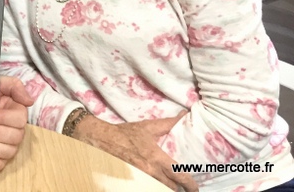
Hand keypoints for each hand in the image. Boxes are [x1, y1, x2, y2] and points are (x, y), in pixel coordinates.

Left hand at [0, 76, 30, 170]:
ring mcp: (7, 144)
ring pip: (8, 151)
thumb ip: (15, 86)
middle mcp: (15, 130)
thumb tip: (29, 101)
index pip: (19, 119)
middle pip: (14, 137)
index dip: (2, 118)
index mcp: (17, 113)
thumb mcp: (0, 82)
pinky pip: (2, 164)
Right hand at [74, 112, 197, 191]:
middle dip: (180, 188)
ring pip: (160, 189)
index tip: (195, 187)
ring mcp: (141, 178)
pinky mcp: (134, 181)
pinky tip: (157, 183)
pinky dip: (155, 187)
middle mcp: (150, 172)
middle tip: (185, 187)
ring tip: (172, 185)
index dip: (190, 185)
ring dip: (167, 188)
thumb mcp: (148, 127)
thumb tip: (184, 115)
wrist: (103, 139)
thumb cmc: (126, 133)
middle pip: (172, 188)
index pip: (179, 176)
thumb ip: (168, 123)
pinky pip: (148, 188)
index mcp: (156, 158)